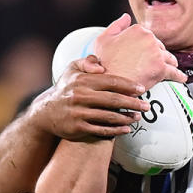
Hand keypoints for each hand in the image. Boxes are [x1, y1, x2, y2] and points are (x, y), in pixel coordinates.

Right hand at [30, 54, 149, 139]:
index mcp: (83, 81)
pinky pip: (101, 130)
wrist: (46, 112)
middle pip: (114, 100)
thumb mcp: (72, 69)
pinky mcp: (78, 128)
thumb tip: (102, 65)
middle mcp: (80, 97)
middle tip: (146, 106)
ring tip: (138, 117)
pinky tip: (126, 129)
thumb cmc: (66, 88)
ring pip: (109, 116)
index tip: (141, 89)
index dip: (128, 86)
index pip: (111, 82)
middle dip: (133, 103)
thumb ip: (88, 61)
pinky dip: (116, 130)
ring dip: (127, 118)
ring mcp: (79, 113)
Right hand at [94, 13, 187, 86]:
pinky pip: (174, 72)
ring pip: (169, 58)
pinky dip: (178, 76)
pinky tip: (181, 78)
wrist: (109, 81)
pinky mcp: (161, 69)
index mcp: (138, 30)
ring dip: (169, 64)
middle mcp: (150, 39)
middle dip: (158, 55)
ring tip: (169, 69)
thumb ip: (117, 25)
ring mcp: (157, 54)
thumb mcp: (104, 39)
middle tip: (153, 64)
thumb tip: (126, 16)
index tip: (146, 53)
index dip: (147, 47)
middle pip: (160, 47)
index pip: (149, 37)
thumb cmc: (105, 62)